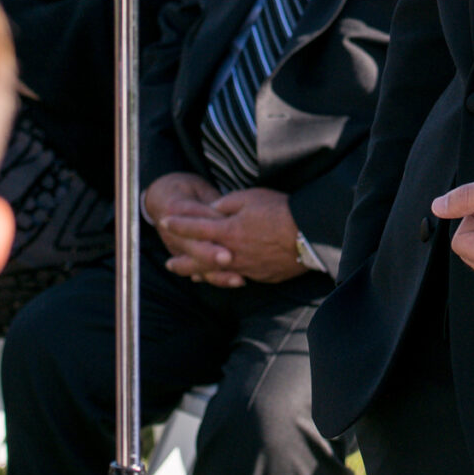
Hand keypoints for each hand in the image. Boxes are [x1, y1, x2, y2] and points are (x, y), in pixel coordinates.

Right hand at [143, 173, 230, 281]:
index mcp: (176, 207)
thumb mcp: (198, 188)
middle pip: (193, 246)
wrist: (161, 200)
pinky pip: (200, 272)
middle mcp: (174, 232)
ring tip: (238, 278)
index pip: (196, 217)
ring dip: (217, 274)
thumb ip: (214, 201)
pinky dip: (217, 278)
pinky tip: (236, 281)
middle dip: (210, 254)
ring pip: (197, 265)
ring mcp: (178, 248)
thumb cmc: (186, 191)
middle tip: (229, 257)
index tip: (231, 228)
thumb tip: (232, 212)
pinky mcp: (184, 259)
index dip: (213, 222)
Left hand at [165, 188, 305, 285]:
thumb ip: (227, 204)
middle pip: (200, 257)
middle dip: (182, 259)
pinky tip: (217, 277)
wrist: (308, 235)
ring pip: (215, 272)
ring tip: (187, 273)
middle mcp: (232, 252)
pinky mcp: (260, 274)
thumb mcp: (251, 197)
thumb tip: (213, 210)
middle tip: (168, 263)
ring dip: (198, 271)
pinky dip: (221, 277)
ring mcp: (246, 266)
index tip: (165, 221)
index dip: (179, 224)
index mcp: (228, 230)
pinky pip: (235, 277)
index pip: (196, 227)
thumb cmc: (280, 211)